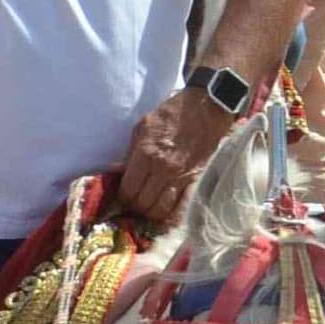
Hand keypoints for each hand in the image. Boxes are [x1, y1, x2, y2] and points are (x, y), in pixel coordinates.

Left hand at [115, 85, 231, 228]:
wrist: (206, 108)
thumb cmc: (172, 114)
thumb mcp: (142, 127)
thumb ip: (130, 152)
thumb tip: (118, 172)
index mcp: (146, 154)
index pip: (128, 190)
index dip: (122, 198)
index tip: (121, 198)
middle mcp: (163, 169)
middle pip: (143, 203)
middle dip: (135, 207)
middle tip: (133, 205)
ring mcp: (182, 176)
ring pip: (162, 210)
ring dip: (152, 213)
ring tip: (148, 209)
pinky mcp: (198, 179)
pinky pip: (184, 206)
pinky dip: (173, 215)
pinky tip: (167, 215)